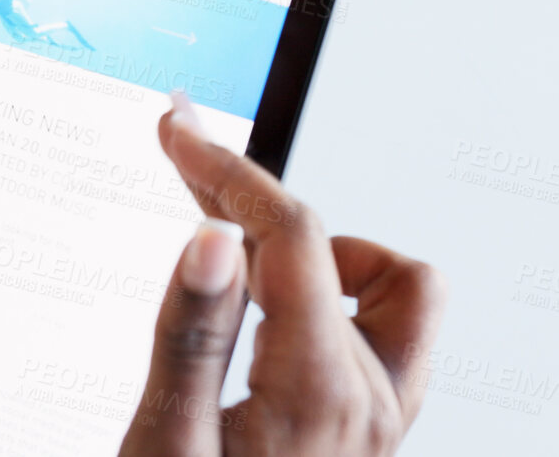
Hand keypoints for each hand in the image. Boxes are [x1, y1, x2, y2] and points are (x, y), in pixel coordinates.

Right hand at [118, 92, 444, 456]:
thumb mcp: (166, 444)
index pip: (289, 232)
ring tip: (236, 245)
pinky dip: (340, 291)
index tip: (176, 132)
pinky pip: (392, 328)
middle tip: (184, 160)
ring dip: (314, 245)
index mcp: (317, 389)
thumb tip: (216, 236)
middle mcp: (369, 396)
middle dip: (249, 190)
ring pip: (389, 279)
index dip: (228, 168)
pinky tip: (277, 301)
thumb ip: (192, 337)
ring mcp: (381, 414)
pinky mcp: (373, 427)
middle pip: (327, 240)